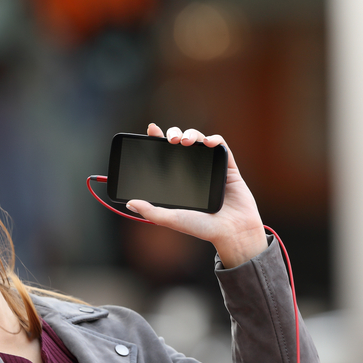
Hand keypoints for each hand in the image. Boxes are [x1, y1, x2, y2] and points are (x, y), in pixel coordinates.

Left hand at [125, 124, 267, 267]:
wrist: (232, 233)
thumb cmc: (202, 228)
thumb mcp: (171, 218)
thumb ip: (150, 211)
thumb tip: (130, 203)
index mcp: (179, 181)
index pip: (165, 155)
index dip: (158, 140)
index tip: (151, 130)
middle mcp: (194, 171)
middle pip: (182, 143)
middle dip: (175, 134)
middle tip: (171, 140)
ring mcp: (211, 168)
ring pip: (200, 141)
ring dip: (192, 134)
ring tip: (185, 141)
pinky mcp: (228, 168)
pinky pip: (222, 147)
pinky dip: (215, 140)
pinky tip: (208, 142)